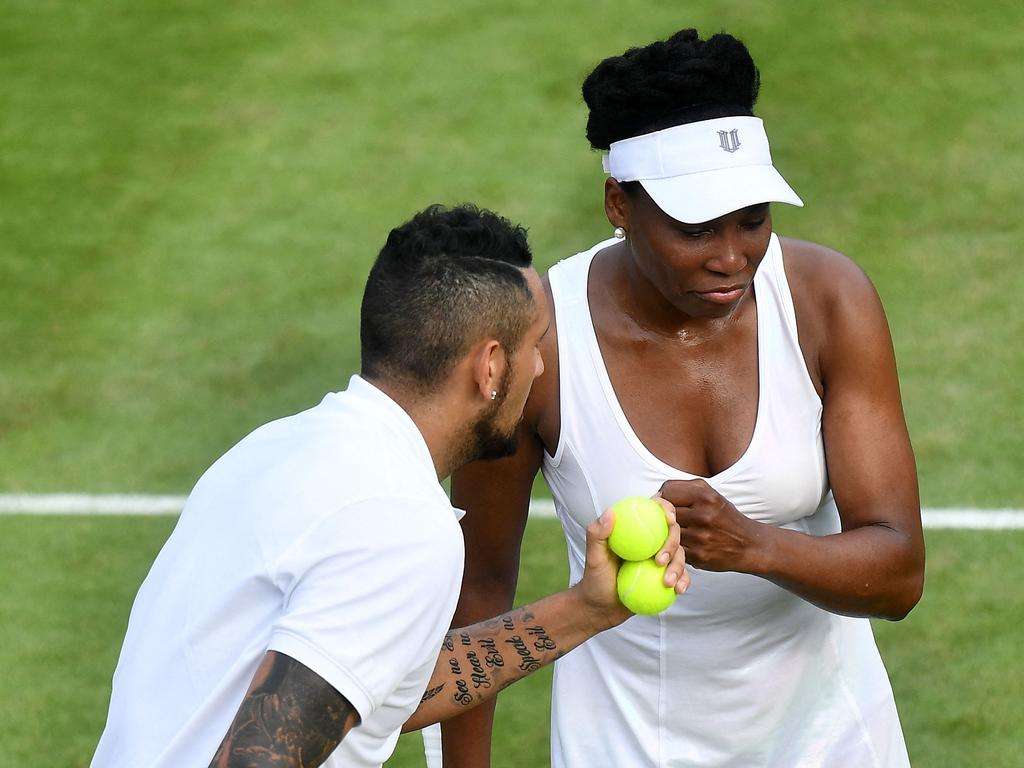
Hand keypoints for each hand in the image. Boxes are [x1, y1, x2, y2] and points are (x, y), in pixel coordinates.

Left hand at [576, 497, 688, 629]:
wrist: (602, 608)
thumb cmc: (595, 579)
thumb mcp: (593, 557)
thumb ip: (597, 534)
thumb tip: (610, 513)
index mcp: (635, 529)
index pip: (654, 511)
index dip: (665, 508)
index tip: (667, 519)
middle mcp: (650, 541)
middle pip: (672, 532)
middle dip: (672, 543)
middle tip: (660, 561)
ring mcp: (660, 559)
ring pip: (679, 554)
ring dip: (679, 566)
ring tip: (667, 582)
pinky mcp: (666, 575)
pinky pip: (681, 575)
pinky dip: (683, 580)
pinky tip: (679, 589)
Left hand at [659, 479, 760, 572]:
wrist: (749, 545)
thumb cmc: (725, 518)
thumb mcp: (711, 495)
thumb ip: (685, 489)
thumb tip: (658, 494)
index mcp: (705, 496)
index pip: (667, 491)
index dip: (664, 497)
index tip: (666, 503)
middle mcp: (703, 515)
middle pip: (664, 511)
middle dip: (663, 515)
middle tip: (668, 519)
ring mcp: (700, 537)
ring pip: (667, 532)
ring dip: (668, 533)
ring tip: (676, 532)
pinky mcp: (698, 556)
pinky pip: (675, 549)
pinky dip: (676, 548)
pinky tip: (683, 545)